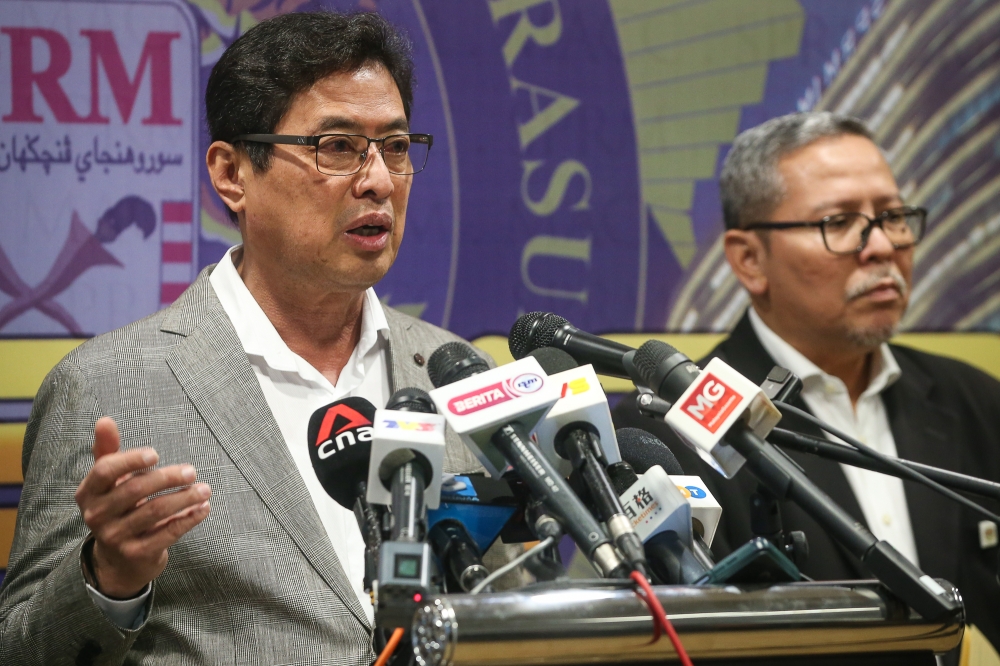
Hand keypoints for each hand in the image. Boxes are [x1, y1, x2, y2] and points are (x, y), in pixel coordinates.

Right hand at [74, 417, 210, 597]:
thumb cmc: (118, 509)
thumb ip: (108, 452)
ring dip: (184, 497)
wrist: (118, 561)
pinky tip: (204, 508)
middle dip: (167, 478)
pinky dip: (189, 519)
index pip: (105, 471)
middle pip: (135, 490)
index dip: (130, 460)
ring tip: (205, 489)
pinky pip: (167, 533)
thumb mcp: (109, 483)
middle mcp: (97, 515)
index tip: (156, 454)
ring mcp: (115, 537)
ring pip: (155, 511)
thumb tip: (105, 420)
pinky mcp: (137, 554)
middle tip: (192, 471)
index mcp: (88, 492)